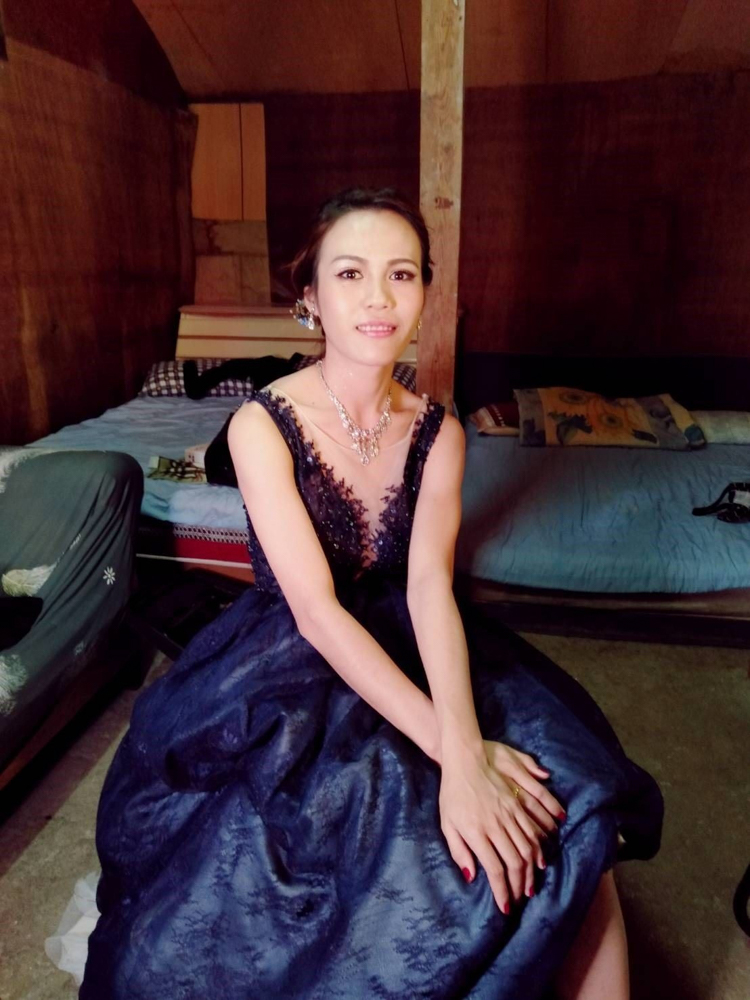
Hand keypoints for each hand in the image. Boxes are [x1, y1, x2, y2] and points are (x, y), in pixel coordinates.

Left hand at [438, 742, 563, 913]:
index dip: (502, 891)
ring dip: (530, 871)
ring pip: (527, 849)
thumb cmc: (452, 794)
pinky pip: (532, 830)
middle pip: (515, 862)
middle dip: (519, 886)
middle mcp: (495, 825)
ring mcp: (509, 813)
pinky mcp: (516, 804)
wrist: (465, 760)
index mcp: (476, 832)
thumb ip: (459, 850)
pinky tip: (538, 860)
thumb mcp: (447, 823)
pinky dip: (538, 849)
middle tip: (520, 899)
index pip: (495, 869)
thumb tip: (472, 876)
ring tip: (530, 886)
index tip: (505, 907)